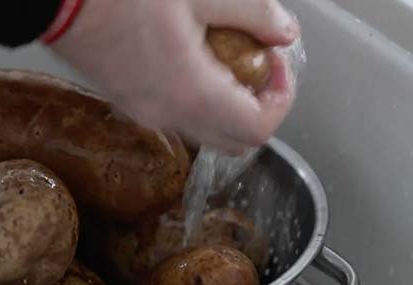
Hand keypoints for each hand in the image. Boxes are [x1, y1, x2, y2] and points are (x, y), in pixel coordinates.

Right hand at [49, 0, 299, 153]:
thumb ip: (251, 14)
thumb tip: (283, 32)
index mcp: (192, 94)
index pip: (257, 128)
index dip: (281, 100)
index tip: (278, 63)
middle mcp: (169, 116)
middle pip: (234, 142)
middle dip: (259, 108)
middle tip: (259, 65)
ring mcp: (145, 114)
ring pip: (206, 133)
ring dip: (230, 107)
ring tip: (228, 59)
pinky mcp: (129, 103)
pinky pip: (178, 119)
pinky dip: (200, 103)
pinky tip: (194, 60)